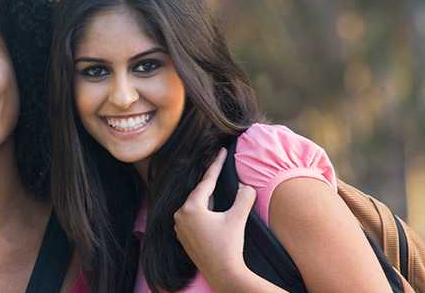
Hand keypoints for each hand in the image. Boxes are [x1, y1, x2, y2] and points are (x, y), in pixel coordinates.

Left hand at [173, 148, 257, 282]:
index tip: (221, 151)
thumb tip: (245, 185)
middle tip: (220, 163)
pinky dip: (203, 209)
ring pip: (196, 204)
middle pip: (200, 192)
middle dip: (211, 180)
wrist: (223, 273)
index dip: (216, 165)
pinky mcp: (183, 236)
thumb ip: (243, 197)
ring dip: (207, 196)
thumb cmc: (229, 246)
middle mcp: (180, 215)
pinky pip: (193, 216)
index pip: (206, 181)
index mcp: (191, 208)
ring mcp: (179, 227)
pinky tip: (212, 207)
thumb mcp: (238, 218)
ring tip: (217, 183)